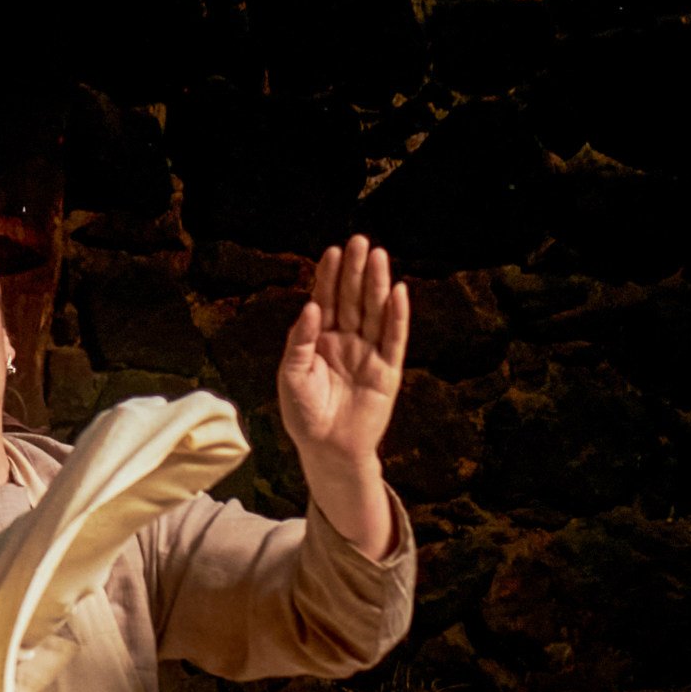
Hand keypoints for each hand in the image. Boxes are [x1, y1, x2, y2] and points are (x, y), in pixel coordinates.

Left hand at [279, 235, 409, 559]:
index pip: (326, 300)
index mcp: (319, 340)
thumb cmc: (304, 414)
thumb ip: (300, 340)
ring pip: (374, 313)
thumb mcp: (292, 375)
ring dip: (377, 285)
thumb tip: (311, 307)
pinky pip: (393, 339)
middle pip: (352, 299)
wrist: (327, 450)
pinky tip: (398, 292)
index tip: (332, 251)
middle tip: (359, 241)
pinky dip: (397, 316)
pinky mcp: (387, 371)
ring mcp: (368, 354)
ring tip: (379, 256)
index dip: (329, 277)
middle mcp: (345, 341)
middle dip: (355, 271)